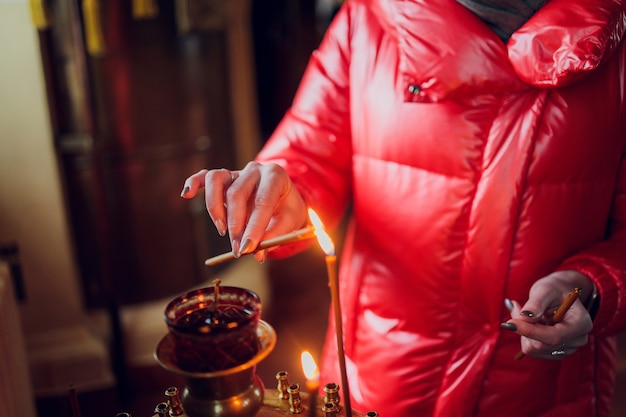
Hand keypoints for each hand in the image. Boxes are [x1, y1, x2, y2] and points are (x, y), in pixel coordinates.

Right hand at [180, 162, 307, 261]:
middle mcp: (254, 169)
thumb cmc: (287, 209)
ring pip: (217, 181)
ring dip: (216, 209)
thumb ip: (274, 236)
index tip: (247, 249)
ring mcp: (237, 172)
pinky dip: (194, 183)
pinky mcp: (224, 178)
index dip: (254, 227)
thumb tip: (257, 254)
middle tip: (238, 250)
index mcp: (275, 176)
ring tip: (222, 231)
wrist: (285, 198)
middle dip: (236, 226)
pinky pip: (205, 176)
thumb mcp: (290, 222)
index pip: (262, 201)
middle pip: (237, 194)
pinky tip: (187, 195)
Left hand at [503, 270, 593, 359]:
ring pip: (534, 349)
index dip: (530, 331)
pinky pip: (533, 350)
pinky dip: (526, 337)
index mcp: (581, 323)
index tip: (509, 323)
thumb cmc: (553, 289)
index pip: (554, 336)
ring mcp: (568, 348)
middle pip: (541, 345)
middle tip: (516, 307)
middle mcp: (578, 339)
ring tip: (526, 313)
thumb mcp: (544, 290)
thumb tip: (524, 318)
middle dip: (524, 328)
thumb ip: (536, 304)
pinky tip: (530, 323)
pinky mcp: (556, 352)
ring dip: (524, 332)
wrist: (559, 294)